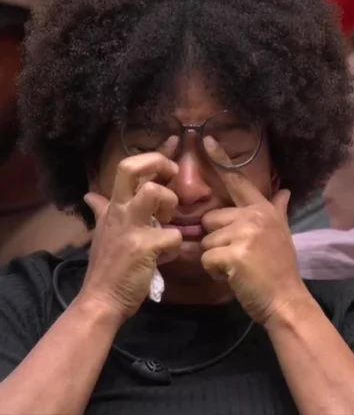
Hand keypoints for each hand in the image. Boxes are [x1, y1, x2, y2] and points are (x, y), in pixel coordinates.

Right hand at [79, 152, 182, 322]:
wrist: (101, 298)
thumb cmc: (108, 266)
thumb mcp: (102, 233)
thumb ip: (102, 211)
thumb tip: (91, 194)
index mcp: (113, 207)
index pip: (128, 169)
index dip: (154, 154)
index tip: (174, 143)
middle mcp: (119, 211)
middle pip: (132, 169)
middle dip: (158, 164)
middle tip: (172, 175)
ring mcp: (130, 227)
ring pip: (155, 193)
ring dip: (170, 206)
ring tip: (166, 223)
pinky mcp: (144, 246)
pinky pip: (173, 236)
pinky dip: (174, 248)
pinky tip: (164, 258)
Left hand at [200, 136, 308, 324]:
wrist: (285, 298)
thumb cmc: (280, 269)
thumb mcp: (282, 234)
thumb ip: (278, 210)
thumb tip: (285, 191)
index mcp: (263, 209)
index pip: (238, 181)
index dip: (220, 159)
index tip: (205, 138)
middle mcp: (254, 216)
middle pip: (211, 218)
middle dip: (216, 239)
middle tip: (237, 255)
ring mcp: (244, 233)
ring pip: (206, 240)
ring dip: (215, 257)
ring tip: (237, 267)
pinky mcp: (233, 252)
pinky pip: (206, 257)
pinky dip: (214, 270)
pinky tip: (233, 275)